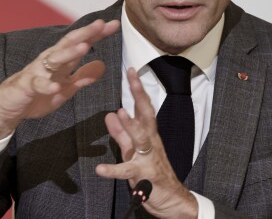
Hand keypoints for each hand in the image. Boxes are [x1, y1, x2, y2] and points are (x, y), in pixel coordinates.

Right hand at [0, 19, 119, 145]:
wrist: (8, 107)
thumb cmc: (37, 95)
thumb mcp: (65, 88)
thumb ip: (82, 77)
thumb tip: (103, 66)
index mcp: (60, 61)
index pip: (81, 43)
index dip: (97, 34)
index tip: (114, 25)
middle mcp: (49, 61)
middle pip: (69, 44)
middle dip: (85, 33)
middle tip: (101, 24)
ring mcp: (37, 72)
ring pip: (54, 60)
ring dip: (69, 53)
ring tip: (84, 47)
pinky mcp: (26, 86)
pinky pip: (37, 85)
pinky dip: (47, 85)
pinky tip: (56, 86)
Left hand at [95, 68, 197, 218]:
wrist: (171, 200)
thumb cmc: (151, 172)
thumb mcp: (132, 151)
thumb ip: (121, 133)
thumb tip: (111, 113)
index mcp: (148, 134)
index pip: (143, 108)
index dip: (137, 89)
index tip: (131, 71)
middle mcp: (151, 142)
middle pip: (146, 115)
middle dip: (139, 95)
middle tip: (132, 77)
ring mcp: (149, 158)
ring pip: (141, 139)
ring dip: (131, 126)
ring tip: (120, 113)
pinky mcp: (144, 176)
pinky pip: (128, 172)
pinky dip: (113, 170)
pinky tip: (100, 169)